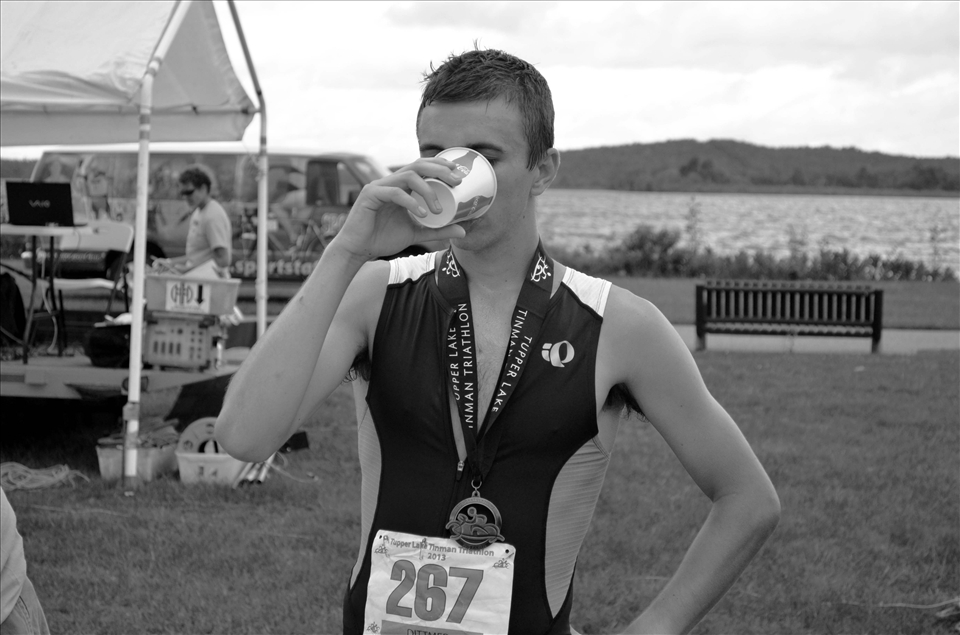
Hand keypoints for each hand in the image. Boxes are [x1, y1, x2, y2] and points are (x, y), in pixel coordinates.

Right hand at [330, 158, 466, 260]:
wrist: (358, 250)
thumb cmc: (383, 239)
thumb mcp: (417, 233)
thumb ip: (438, 230)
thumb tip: (463, 230)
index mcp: (401, 187)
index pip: (422, 168)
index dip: (440, 165)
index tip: (458, 173)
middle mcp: (391, 182)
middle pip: (418, 165)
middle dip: (440, 170)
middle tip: (457, 182)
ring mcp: (380, 186)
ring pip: (408, 176)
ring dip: (428, 190)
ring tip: (437, 210)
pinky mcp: (370, 195)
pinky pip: (395, 193)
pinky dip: (411, 202)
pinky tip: (422, 213)